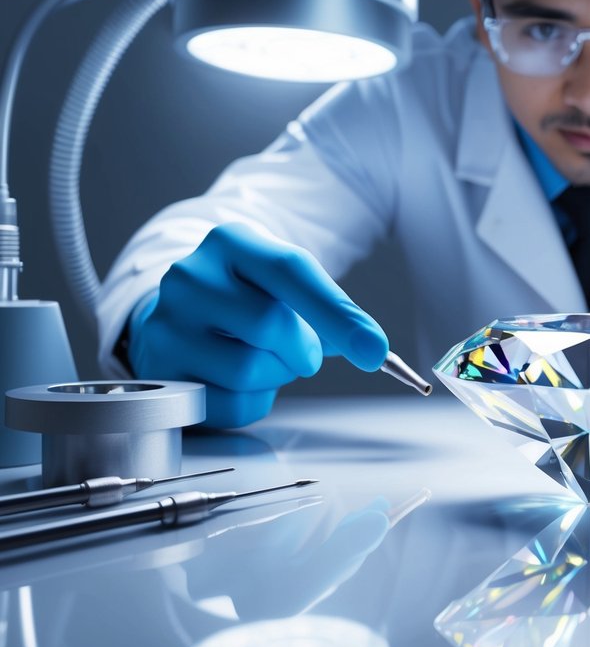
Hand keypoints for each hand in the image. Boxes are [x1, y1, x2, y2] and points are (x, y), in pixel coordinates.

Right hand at [128, 222, 388, 427]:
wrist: (184, 312)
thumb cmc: (249, 297)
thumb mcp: (286, 285)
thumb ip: (330, 309)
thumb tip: (372, 348)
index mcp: (231, 242)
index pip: (291, 271)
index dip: (337, 314)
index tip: (375, 350)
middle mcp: (189, 276)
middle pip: (271, 326)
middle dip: (302, 349)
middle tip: (300, 350)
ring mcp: (166, 324)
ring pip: (249, 370)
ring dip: (274, 376)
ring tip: (261, 358)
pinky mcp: (158, 372)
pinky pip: (228, 404)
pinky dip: (250, 401)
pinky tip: (236, 379)